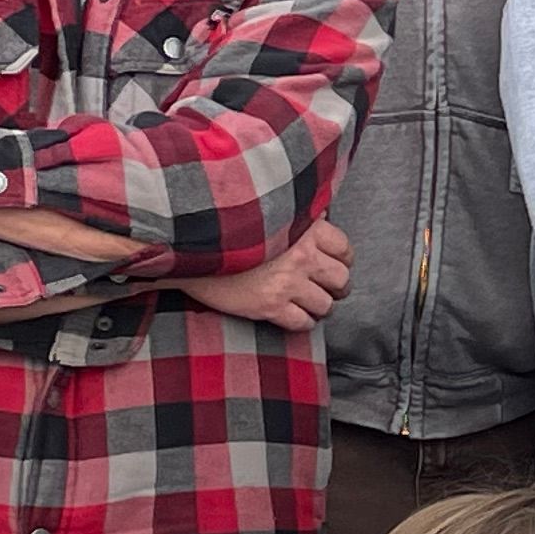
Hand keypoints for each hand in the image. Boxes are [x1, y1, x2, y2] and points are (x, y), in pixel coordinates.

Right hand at [180, 218, 350, 327]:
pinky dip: (302, 323)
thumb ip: (298, 214)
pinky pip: (303, 323)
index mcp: (304, 229)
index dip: (342, 260)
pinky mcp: (270, 306)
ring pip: (325, 305)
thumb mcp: (268, 210)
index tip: (336, 264)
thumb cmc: (227, 226)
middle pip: (341, 279)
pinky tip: (294, 316)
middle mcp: (301, 256)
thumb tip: (320, 215)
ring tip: (310, 304)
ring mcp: (287, 282)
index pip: (344, 248)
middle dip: (336, 286)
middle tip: (328, 288)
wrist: (191, 245)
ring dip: (320, 307)